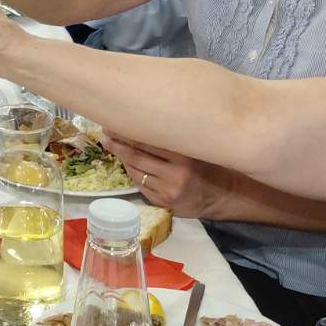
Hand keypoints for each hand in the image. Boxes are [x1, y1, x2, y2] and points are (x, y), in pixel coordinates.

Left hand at [103, 137, 235, 219]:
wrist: (220, 196)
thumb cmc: (205, 166)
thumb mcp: (192, 149)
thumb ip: (170, 142)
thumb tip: (138, 125)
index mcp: (184, 156)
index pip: (148, 142)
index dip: (127, 132)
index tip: (113, 123)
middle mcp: (175, 174)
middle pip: (137, 157)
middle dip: (118, 145)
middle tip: (105, 134)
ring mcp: (168, 190)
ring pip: (136, 171)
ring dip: (122, 158)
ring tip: (112, 145)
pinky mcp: (162, 203)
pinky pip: (140, 185)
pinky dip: (132, 173)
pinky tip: (128, 164)